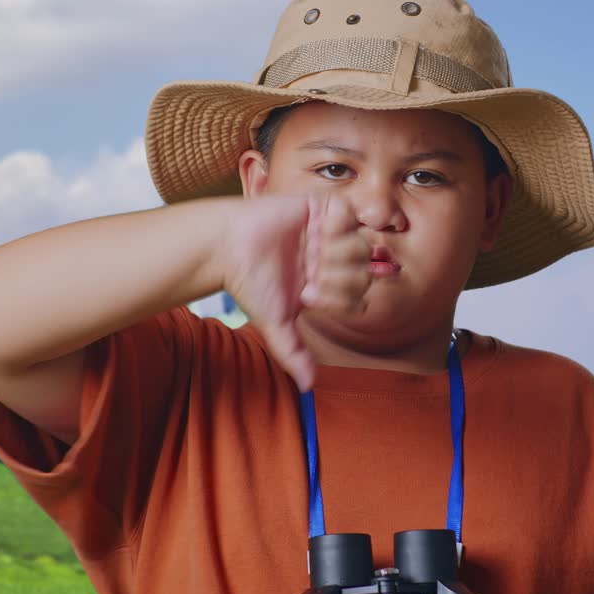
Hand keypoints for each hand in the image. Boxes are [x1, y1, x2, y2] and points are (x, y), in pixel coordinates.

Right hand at [220, 194, 371, 390]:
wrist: (228, 247)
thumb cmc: (249, 283)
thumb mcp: (276, 323)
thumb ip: (294, 353)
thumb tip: (308, 387)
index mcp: (325, 284)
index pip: (360, 296)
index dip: (342, 299)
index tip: (310, 296)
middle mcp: (330, 258)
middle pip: (366, 271)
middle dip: (340, 277)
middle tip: (312, 273)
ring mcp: (327, 231)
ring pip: (361, 244)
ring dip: (338, 252)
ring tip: (313, 251)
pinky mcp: (320, 206)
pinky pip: (349, 213)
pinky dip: (337, 224)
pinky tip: (316, 230)